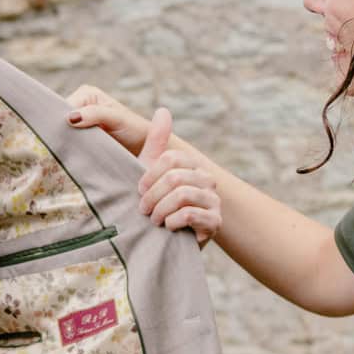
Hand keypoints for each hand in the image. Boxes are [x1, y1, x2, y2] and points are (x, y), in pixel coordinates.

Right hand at [65, 85, 154, 155]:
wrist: (145, 147)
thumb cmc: (134, 129)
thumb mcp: (116, 118)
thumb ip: (95, 114)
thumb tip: (70, 118)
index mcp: (86, 94)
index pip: (64, 106)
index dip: (60, 121)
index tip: (59, 137)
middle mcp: (79, 105)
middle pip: (60, 119)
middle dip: (60, 132)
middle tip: (59, 148)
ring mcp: (78, 122)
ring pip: (61, 132)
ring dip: (63, 142)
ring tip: (63, 154)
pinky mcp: (79, 138)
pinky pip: (67, 142)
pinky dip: (67, 149)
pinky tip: (67, 157)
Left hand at [139, 108, 216, 245]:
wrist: (163, 243)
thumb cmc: (154, 205)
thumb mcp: (150, 172)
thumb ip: (157, 142)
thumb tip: (163, 110)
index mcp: (192, 166)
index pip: (171, 159)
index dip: (150, 175)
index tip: (138, 190)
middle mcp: (207, 180)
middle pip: (175, 177)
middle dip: (153, 196)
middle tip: (143, 210)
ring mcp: (213, 201)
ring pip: (182, 195)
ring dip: (161, 209)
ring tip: (153, 220)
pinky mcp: (215, 222)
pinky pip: (190, 214)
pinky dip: (173, 221)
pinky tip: (167, 228)